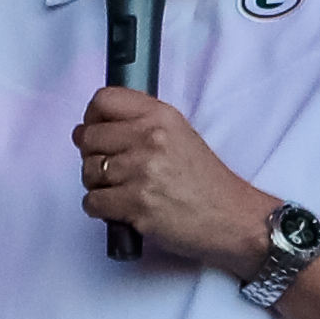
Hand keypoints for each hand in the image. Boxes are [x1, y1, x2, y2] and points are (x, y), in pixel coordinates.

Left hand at [76, 85, 278, 272]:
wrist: (232, 218)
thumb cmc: (205, 183)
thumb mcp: (179, 136)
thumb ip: (141, 125)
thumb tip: (92, 127)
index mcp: (160, 116)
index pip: (103, 100)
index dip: (91, 118)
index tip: (95, 131)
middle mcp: (150, 138)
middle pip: (88, 137)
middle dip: (91, 156)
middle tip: (110, 169)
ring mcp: (142, 170)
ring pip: (87, 171)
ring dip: (97, 185)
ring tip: (121, 190)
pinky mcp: (136, 203)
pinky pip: (92, 201)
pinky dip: (100, 209)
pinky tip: (120, 208)